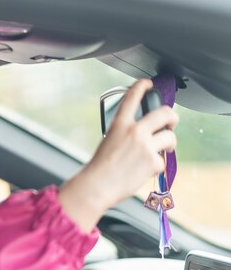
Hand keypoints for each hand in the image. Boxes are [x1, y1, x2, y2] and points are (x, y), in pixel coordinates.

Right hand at [59, 78, 178, 231]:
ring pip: (170, 137)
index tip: (148, 83)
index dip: (142, 86)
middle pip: (164, 113)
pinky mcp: (152, 161)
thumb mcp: (108, 142)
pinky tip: (144, 171)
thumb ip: (126, 134)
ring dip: (169, 144)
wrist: (97, 186)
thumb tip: (146, 136)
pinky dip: (156, 167)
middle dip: (172, 116)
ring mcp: (145, 145)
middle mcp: (134, 131)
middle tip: (171, 122)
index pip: (132, 97)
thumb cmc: (99, 168)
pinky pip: (162, 161)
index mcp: (119, 124)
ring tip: (163, 151)